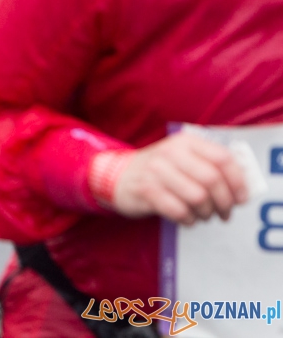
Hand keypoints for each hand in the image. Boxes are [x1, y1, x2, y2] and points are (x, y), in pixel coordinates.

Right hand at [109, 134, 250, 224]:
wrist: (117, 175)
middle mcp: (170, 152)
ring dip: (206, 213)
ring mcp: (156, 170)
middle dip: (224, 203)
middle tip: (224, 213)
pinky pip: (179, 210)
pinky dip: (188, 219)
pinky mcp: (145, 190)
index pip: (223, 158)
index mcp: (185, 142)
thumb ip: (211, 166)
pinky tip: (186, 218)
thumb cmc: (160, 171)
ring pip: (198, 197)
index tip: (241, 198)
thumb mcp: (183, 159)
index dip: (238, 181)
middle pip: (213, 180)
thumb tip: (243, 188)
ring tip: (203, 215)